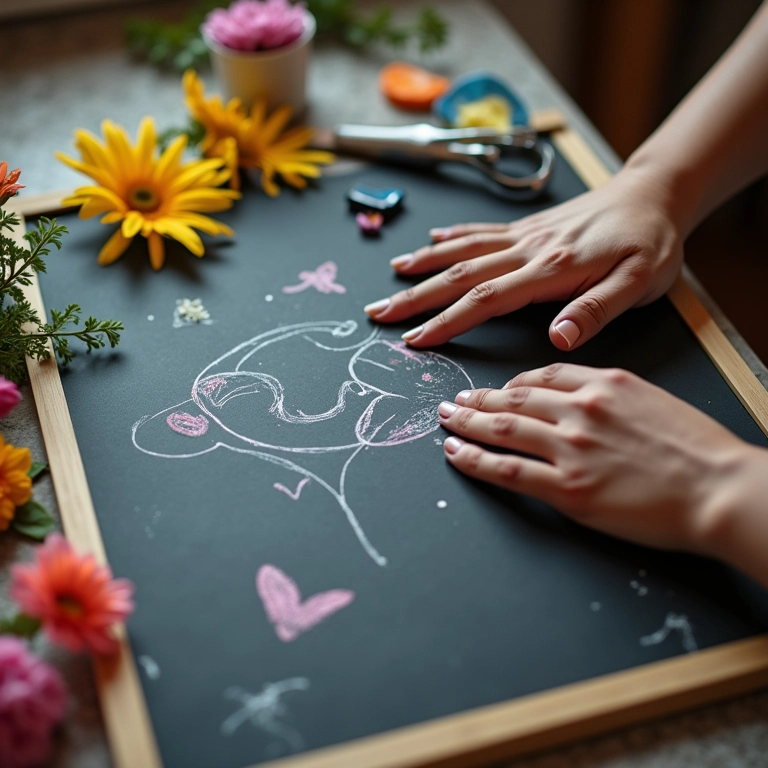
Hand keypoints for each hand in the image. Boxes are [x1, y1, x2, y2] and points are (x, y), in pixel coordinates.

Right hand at [364, 167, 684, 350]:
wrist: (655, 193)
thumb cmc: (650, 243)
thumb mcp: (639, 283)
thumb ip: (596, 310)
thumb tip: (558, 337)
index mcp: (551, 269)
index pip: (487, 299)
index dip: (447, 321)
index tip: (415, 339)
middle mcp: (528, 249)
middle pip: (460, 275)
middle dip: (416, 297)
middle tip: (379, 313)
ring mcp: (525, 236)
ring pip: (463, 250)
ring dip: (424, 265)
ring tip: (391, 276)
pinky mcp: (528, 227)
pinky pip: (481, 231)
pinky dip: (451, 237)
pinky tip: (431, 241)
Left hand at [437, 363, 752, 555]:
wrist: (720, 489)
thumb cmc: (698, 450)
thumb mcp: (653, 400)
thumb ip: (610, 395)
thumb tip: (578, 398)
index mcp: (605, 382)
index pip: (543, 373)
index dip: (511, 382)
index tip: (497, 388)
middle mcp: (581, 408)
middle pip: (514, 396)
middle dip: (478, 398)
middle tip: (455, 400)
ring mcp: (571, 447)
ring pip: (504, 427)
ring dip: (467, 423)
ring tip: (447, 421)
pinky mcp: (568, 488)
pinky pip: (508, 469)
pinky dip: (475, 460)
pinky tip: (455, 453)